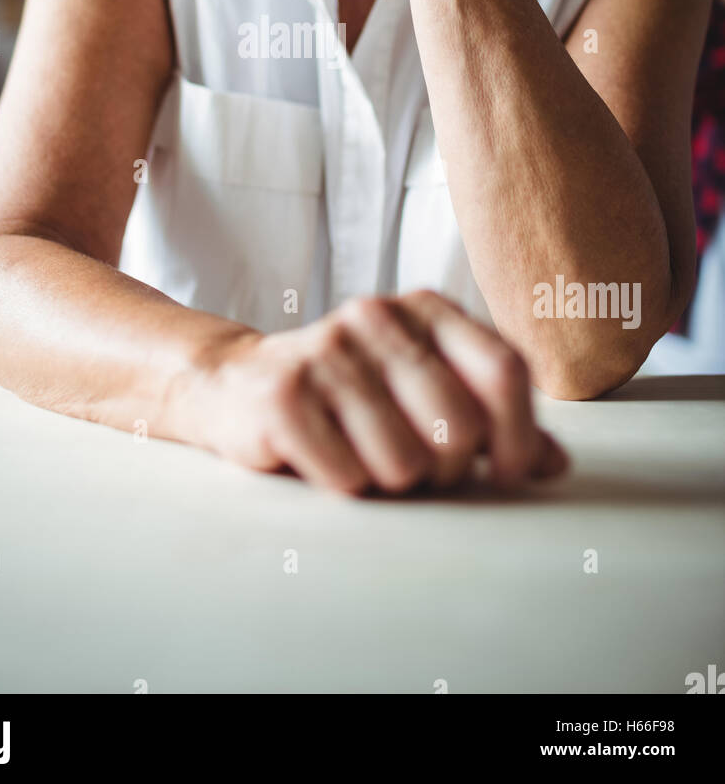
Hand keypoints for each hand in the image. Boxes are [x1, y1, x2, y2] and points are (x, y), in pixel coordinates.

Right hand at [194, 289, 568, 495]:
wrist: (240, 384)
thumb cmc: (351, 395)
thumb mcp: (424, 391)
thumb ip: (492, 423)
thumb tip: (555, 465)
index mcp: (425, 308)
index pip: (505, 370)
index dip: (520, 435)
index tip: (509, 473)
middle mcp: (378, 316)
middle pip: (460, 425)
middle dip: (449, 470)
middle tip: (420, 470)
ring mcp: (327, 350)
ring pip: (406, 462)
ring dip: (392, 482)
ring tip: (366, 458)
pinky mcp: (284, 394)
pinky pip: (349, 477)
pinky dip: (346, 486)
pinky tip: (326, 458)